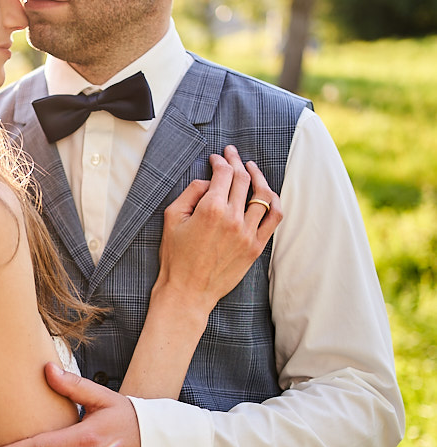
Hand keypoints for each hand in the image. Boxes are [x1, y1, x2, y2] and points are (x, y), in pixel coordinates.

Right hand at [158, 144, 281, 311]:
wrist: (187, 292)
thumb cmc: (175, 256)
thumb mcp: (171, 218)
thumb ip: (190, 192)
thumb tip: (208, 182)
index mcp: (211, 209)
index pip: (223, 173)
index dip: (220, 161)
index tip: (216, 158)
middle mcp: (233, 218)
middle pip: (243, 179)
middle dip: (237, 161)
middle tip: (232, 154)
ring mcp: (248, 233)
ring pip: (263, 195)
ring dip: (258, 176)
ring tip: (251, 168)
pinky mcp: (256, 247)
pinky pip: (274, 218)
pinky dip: (274, 200)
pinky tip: (267, 193)